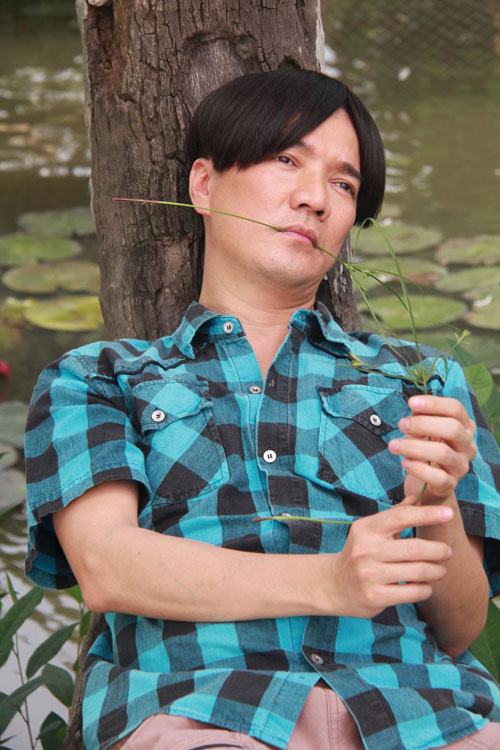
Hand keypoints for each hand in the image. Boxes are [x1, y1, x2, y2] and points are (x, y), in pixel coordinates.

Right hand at [328, 496, 452, 618]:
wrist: (334, 584)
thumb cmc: (360, 552)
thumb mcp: (371, 530)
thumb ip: (395, 514)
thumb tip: (418, 495)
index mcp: (366, 528)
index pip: (401, 517)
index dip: (428, 514)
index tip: (449, 513)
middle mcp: (366, 550)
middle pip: (416, 548)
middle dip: (439, 550)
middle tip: (448, 551)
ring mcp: (370, 575)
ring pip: (418, 571)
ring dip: (437, 570)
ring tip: (440, 569)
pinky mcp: (375, 597)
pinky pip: (413, 592)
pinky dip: (425, 588)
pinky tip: (424, 585)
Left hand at [387, 395, 476, 503]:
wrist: (427, 486)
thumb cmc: (425, 451)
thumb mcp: (423, 432)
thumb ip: (421, 419)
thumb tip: (415, 409)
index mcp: (464, 427)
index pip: (456, 409)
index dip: (434, 403)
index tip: (411, 403)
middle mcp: (468, 446)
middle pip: (453, 428)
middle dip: (423, 424)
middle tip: (401, 425)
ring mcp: (461, 466)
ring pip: (443, 453)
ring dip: (414, 447)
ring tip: (393, 445)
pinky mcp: (451, 485)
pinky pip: (438, 477)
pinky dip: (418, 468)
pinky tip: (404, 462)